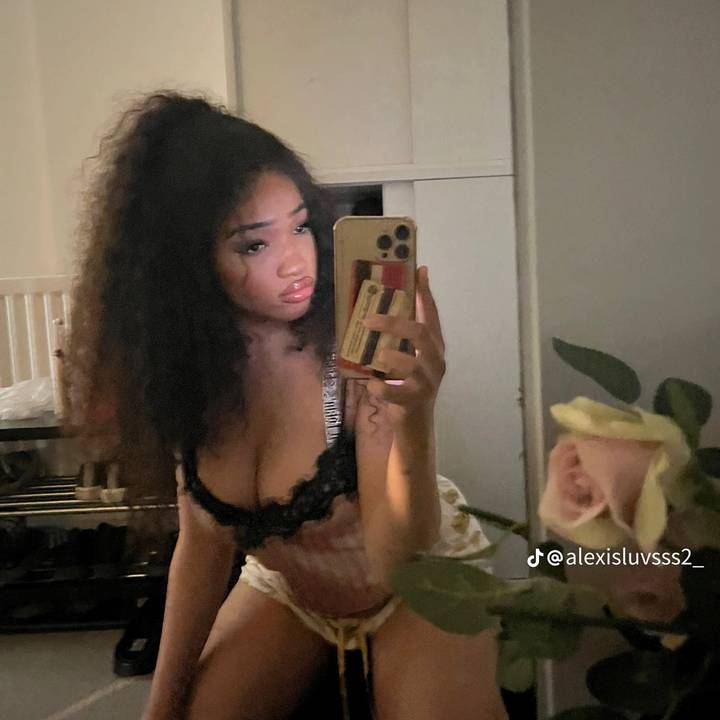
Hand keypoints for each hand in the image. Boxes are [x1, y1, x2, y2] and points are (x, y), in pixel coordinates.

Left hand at [361, 265, 445, 424]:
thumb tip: (378, 311)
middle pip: (421, 334)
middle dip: (395, 324)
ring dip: (392, 357)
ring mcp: (427, 382)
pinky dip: (381, 387)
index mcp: (434, 347)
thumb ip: (400, 338)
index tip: (420, 271)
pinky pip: (396, 392)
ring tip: (377, 355)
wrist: (416, 424)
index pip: (432, 315)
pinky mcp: (415, 401)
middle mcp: (435, 361)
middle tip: (369, 320)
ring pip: (413, 363)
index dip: (425, 294)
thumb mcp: (407, 358)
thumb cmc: (408, 384)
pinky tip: (371, 385)